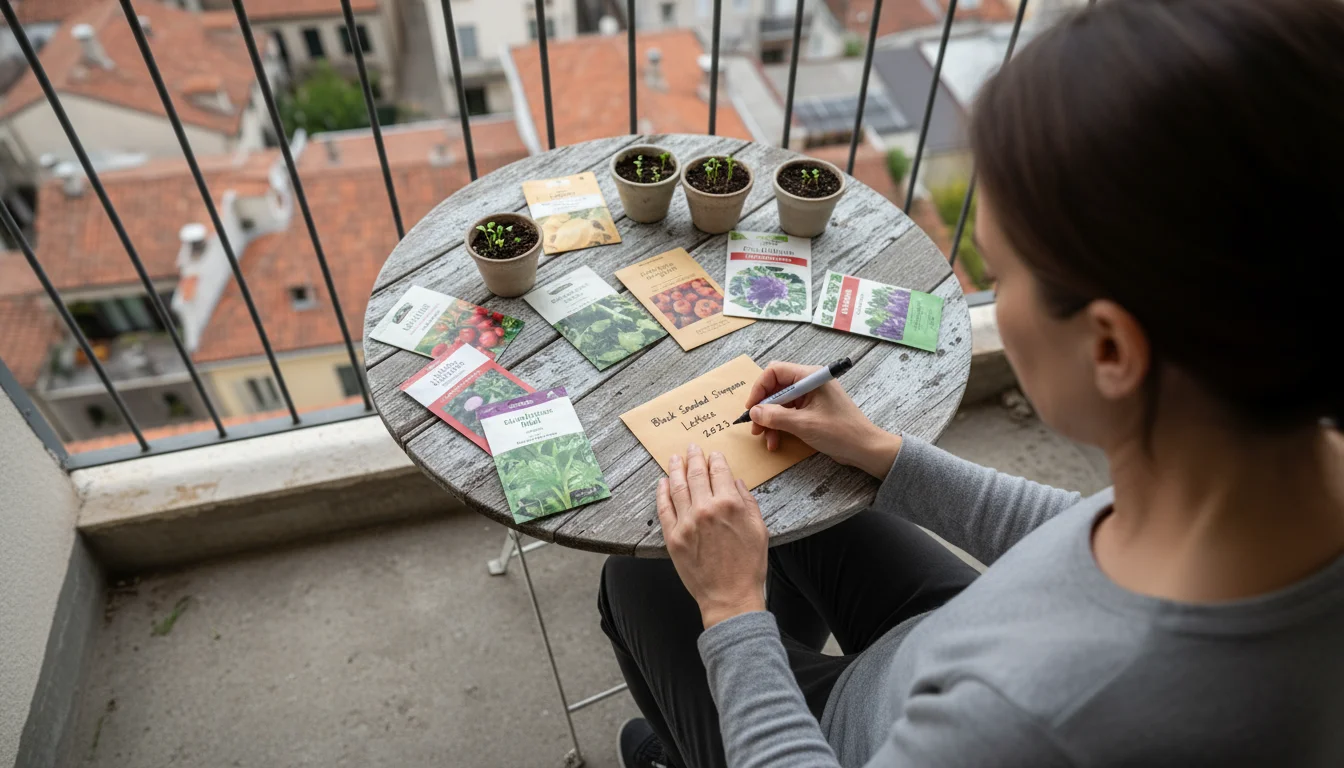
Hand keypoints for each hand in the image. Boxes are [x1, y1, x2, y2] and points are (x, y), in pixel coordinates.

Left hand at [657, 444, 767, 628]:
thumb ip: (747, 501)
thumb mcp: (759, 529)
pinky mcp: (673, 537)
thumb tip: (735, 482)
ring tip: (674, 459)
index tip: (713, 454)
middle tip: (691, 448)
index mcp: (730, 504)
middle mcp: (706, 509)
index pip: (719, 472)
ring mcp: (686, 523)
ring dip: (675, 469)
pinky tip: (662, 483)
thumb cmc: (749, 565)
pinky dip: (662, 492)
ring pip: (677, 487)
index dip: (715, 460)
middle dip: (694, 458)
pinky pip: (664, 508)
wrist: (730, 597)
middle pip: (696, 475)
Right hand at [746, 361, 901, 478]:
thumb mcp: (803, 424)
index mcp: (810, 377)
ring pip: (781, 404)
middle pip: (776, 388)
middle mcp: (810, 383)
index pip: (775, 372)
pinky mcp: (812, 411)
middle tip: (754, 427)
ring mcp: (811, 397)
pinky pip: (789, 414)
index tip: (751, 408)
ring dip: (770, 420)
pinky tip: (775, 441)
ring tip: (765, 438)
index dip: (759, 388)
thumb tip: (754, 411)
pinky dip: (780, 426)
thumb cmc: (840, 432)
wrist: (865, 449)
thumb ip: (776, 416)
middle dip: (763, 408)